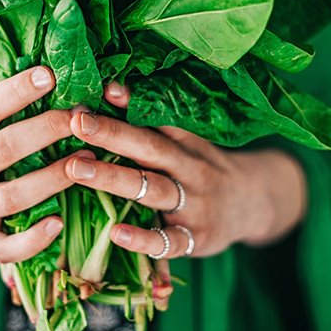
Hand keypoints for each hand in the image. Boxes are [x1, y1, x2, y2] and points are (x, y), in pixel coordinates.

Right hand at [0, 67, 84, 262]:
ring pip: (14, 196)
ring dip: (54, 178)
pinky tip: (59, 223)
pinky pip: (4, 248)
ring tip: (90, 159)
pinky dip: (32, 240)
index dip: (15, 91)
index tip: (49, 73)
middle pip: (5, 149)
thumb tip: (33, 63)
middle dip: (47, 129)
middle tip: (83, 115)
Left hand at [63, 82, 306, 258]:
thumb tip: (108, 89)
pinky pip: (168, 242)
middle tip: (76, 122)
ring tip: (76, 168)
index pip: (158, 119)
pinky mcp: (196, 239)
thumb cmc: (202, 169)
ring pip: (153, 190)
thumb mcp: (186, 143)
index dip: (131, 103)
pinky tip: (115, 233)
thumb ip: (151, 124)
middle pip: (150, 149)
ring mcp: (194, 205)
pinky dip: (143, 239)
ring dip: (113, 178)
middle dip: (112, 134)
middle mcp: (191, 169)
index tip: (102, 88)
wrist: (254, 205)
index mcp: (186, 143)